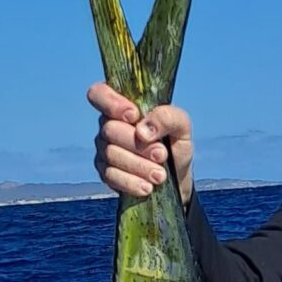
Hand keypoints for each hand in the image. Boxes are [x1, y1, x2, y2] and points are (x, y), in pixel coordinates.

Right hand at [90, 83, 193, 203]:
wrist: (177, 179)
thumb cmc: (175, 145)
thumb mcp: (181, 126)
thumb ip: (167, 117)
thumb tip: (143, 131)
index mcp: (123, 106)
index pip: (99, 94)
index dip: (111, 103)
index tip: (133, 116)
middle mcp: (109, 126)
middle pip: (109, 129)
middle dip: (138, 145)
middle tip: (162, 154)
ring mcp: (105, 149)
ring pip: (111, 154)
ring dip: (139, 166)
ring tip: (160, 175)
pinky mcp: (106, 173)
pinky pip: (111, 176)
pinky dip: (131, 182)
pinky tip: (147, 187)